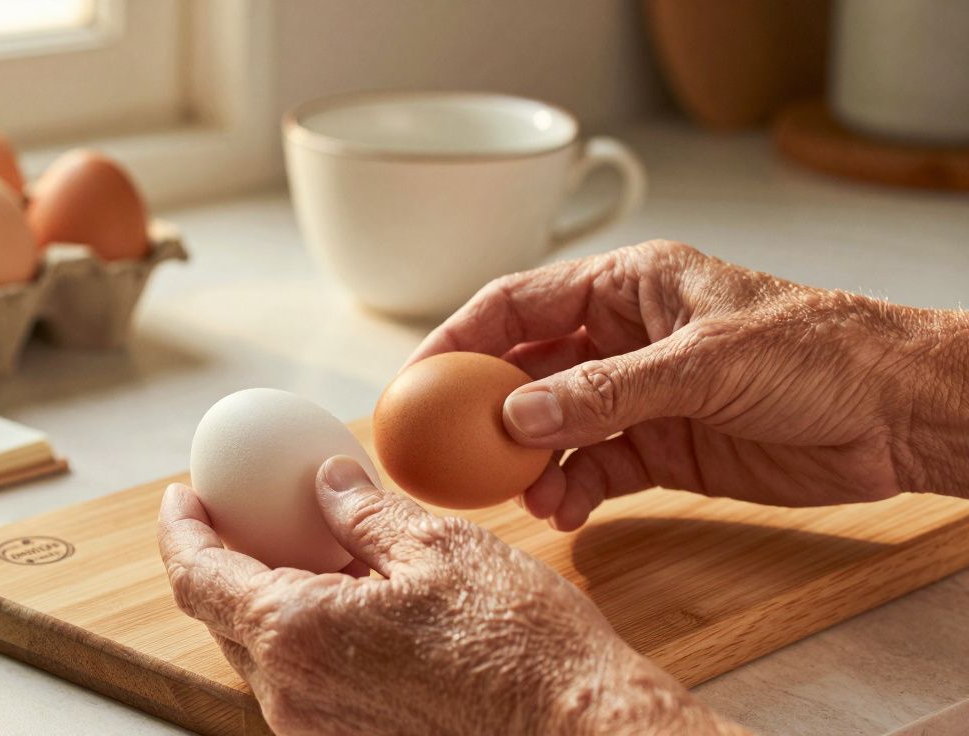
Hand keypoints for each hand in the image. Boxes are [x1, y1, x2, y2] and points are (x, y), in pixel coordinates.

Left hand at [158, 455, 746, 735]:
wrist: (579, 732)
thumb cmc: (519, 644)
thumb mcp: (437, 548)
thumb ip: (362, 511)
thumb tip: (323, 480)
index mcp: (299, 634)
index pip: (197, 576)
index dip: (181, 529)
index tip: (182, 497)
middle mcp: (292, 698)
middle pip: (223, 620)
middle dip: (224, 563)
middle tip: (245, 516)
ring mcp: (317, 735)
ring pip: (264, 657)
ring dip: (270, 603)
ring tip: (309, 555)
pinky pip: (302, 688)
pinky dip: (306, 640)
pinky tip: (350, 609)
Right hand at [410, 240, 968, 530]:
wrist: (899, 415)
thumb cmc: (820, 353)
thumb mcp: (705, 362)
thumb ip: (607, 391)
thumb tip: (518, 417)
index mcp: (628, 285)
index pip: (519, 303)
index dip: (459, 339)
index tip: (415, 381)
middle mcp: (623, 337)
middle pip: (527, 368)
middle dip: (485, 410)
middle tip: (449, 451)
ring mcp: (639, 395)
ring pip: (555, 426)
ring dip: (530, 460)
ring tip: (521, 492)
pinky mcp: (663, 448)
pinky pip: (596, 468)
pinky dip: (574, 491)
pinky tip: (566, 512)